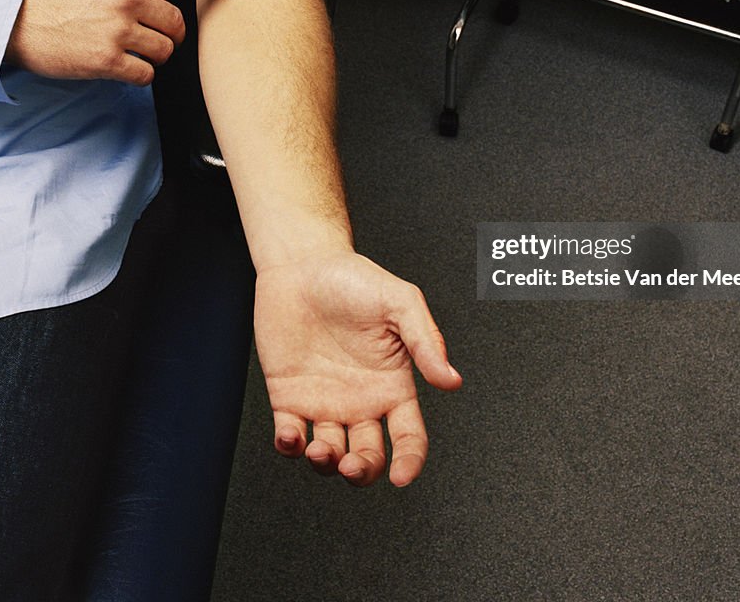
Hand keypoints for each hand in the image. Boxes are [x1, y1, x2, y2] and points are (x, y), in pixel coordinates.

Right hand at [5, 0, 246, 84]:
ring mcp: (118, 29)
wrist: (13, 18)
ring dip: (155, 55)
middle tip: (154, 35)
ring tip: (130, 50)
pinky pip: (145, 74)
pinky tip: (121, 66)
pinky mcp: (107, 59)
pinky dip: (139, 74)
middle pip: (178, 22)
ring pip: (165, 50)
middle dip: (172, 33)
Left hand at [254, 252, 461, 486]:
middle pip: (369, 457)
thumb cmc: (353, 278)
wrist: (303, 263)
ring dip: (326, 465)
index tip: (402, 475)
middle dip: (363, 471)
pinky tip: (292, 438)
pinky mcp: (289, 397)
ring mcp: (324, 402)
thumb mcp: (399, 302)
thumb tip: (451, 380)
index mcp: (393, 384)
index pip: (408, 437)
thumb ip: (425, 340)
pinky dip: (289, 447)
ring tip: (320, 449)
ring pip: (329, 455)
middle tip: (353, 463)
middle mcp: (361, 400)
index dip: (409, 461)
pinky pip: (289, 436)